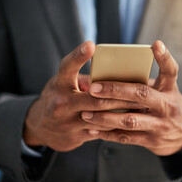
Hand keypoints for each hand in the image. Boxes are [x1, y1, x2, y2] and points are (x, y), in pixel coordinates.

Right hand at [24, 41, 142, 151]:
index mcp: (58, 84)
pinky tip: (130, 120)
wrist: (39, 127)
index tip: (91, 45)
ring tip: (142, 106)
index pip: (67, 67)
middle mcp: (61, 103)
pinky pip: (101, 131)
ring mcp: (67, 122)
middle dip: (120, 94)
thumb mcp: (63, 84)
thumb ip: (86, 80)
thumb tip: (117, 76)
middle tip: (140, 88)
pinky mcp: (75, 136)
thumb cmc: (58, 98)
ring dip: (123, 111)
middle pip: (95, 97)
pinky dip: (116, 125)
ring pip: (101, 116)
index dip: (78, 56)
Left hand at [81, 41, 181, 155]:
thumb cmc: (165, 106)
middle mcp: (167, 106)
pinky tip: (92, 129)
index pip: (171, 70)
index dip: (164, 57)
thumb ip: (145, 82)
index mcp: (170, 89)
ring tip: (85, 113)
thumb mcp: (164, 92)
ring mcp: (160, 125)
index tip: (156, 44)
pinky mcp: (151, 141)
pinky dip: (108, 134)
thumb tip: (112, 70)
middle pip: (141, 94)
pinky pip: (126, 137)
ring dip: (105, 117)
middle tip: (93, 87)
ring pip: (130, 120)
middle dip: (116, 90)